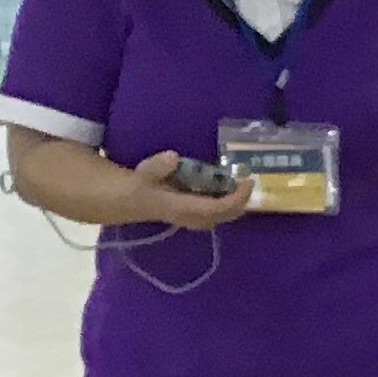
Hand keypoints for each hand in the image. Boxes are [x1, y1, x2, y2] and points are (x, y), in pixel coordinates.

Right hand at [128, 151, 255, 230]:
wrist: (128, 201)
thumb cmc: (139, 186)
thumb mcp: (144, 173)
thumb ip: (157, 167)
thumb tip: (172, 157)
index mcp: (183, 209)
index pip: (217, 209)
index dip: (236, 198)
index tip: (247, 182)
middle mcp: (192, 218)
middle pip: (225, 215)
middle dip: (241, 201)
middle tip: (249, 182)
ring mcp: (194, 219)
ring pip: (223, 216)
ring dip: (236, 203)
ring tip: (244, 184)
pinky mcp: (194, 215)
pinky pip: (217, 212)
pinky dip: (228, 202)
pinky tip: (231, 188)